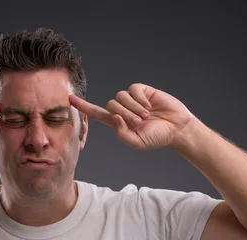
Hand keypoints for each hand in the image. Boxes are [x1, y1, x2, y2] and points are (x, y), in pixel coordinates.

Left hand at [69, 83, 193, 149]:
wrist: (176, 128)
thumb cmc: (157, 137)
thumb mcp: (137, 142)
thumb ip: (122, 134)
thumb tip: (114, 117)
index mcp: (118, 122)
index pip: (97, 113)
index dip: (83, 106)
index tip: (69, 99)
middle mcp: (122, 109)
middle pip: (110, 105)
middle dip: (125, 114)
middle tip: (140, 122)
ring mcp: (132, 99)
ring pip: (120, 97)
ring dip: (134, 108)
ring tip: (147, 115)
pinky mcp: (142, 90)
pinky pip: (133, 90)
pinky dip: (140, 99)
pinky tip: (150, 105)